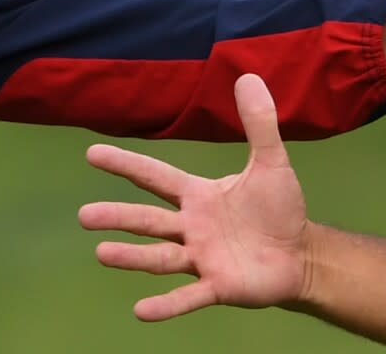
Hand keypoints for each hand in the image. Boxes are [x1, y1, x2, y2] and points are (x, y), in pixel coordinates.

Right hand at [79, 74, 308, 321]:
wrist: (301, 254)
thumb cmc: (278, 210)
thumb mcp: (271, 162)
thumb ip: (259, 123)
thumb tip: (249, 75)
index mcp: (197, 196)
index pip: (155, 176)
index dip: (125, 164)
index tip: (92, 153)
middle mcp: (191, 227)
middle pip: (148, 219)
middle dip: (117, 216)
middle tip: (85, 215)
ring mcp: (201, 258)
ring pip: (161, 256)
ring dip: (132, 257)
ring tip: (102, 254)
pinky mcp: (218, 287)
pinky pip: (188, 297)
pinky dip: (166, 305)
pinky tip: (140, 311)